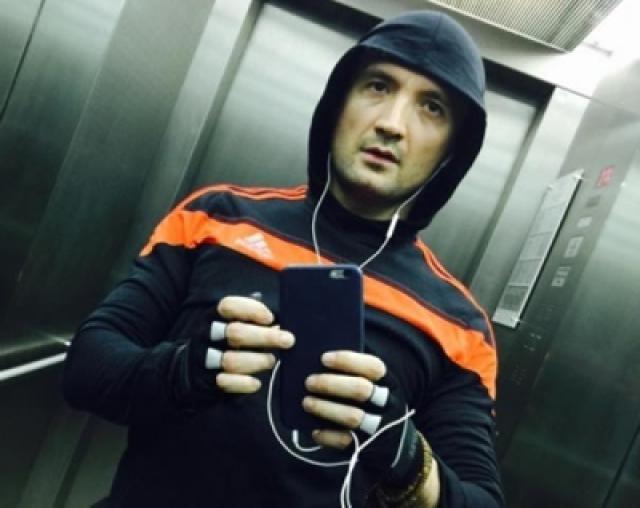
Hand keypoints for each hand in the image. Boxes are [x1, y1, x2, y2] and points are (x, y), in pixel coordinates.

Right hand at [171, 296, 294, 407]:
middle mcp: (208, 335)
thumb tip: (277, 317)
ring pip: (231, 360)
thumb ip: (252, 316)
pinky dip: (243, 384)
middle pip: (235, 333)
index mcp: (214, 316)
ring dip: (257, 361)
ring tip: (271, 361)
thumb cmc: (224, 341)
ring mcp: (206, 359)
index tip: (271, 318)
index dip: (251, 310)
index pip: (229, 306)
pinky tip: (256, 383)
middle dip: (265, 337)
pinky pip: (225, 383)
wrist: (192, 368)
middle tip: (288, 340)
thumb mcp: (231, 322)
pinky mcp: (208, 380)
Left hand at [303, 351, 422, 486]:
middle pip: (361, 389)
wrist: (394, 441)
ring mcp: (379, 427)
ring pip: (353, 417)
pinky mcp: (368, 446)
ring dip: (326, 408)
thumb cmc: (373, 402)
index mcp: (388, 382)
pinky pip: (346, 441)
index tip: (324, 358)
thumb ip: (354, 370)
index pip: (373, 367)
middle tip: (309, 382)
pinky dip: (327, 435)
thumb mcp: (374, 383)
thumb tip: (322, 356)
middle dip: (331, 384)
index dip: (348, 360)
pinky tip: (314, 431)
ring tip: (306, 402)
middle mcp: (387, 404)